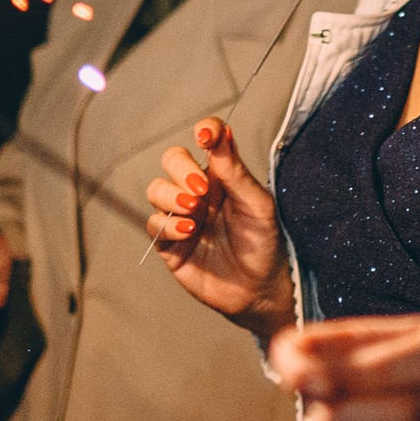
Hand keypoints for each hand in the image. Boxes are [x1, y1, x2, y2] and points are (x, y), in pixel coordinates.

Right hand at [145, 118, 293, 333]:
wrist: (260, 290)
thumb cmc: (264, 244)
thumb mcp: (256, 205)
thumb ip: (235, 172)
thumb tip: (222, 132)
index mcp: (223, 176)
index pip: (208, 140)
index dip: (204, 130)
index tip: (205, 135)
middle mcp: (198, 191)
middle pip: (172, 160)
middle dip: (180, 168)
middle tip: (200, 189)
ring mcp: (182, 216)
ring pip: (156, 189)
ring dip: (171, 196)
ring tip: (194, 211)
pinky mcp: (170, 243)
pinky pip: (154, 224)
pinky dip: (169, 224)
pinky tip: (190, 232)